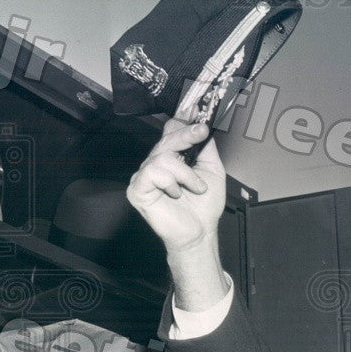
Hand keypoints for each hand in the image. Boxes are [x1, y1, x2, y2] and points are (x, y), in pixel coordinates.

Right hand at [126, 119, 225, 253]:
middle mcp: (156, 163)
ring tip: (196, 188)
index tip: (199, 120)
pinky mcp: (137, 189)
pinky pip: (152, 172)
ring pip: (162, 156)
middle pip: (166, 138)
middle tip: (200, 134)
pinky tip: (177, 194)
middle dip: (186, 136)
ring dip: (185, 172)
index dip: (184, 123)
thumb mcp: (212, 171)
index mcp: (172, 157)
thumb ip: (206, 148)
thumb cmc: (204, 205)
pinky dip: (171, 182)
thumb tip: (201, 126)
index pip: (171, 131)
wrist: (200, 231)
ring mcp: (144, 175)